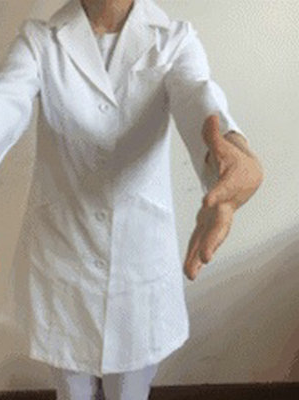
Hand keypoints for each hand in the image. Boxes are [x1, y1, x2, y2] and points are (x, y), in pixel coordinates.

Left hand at [184, 115, 263, 280]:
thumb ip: (214, 135)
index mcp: (229, 185)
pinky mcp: (209, 221)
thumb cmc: (234, 161)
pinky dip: (194, 252)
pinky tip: (188, 268)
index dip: (217, 194)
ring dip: (200, 255)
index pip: (223, 190)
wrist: (247, 176)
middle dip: (212, 240)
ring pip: (210, 238)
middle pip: (220, 225)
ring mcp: (218, 216)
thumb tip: (209, 116)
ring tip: (190, 274)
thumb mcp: (224, 147)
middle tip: (205, 257)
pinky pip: (201, 238)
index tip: (207, 201)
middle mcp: (225, 205)